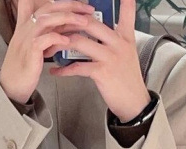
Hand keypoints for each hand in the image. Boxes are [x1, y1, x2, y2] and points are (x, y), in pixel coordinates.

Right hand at [0, 0, 95, 104]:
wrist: (11, 86)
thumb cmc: (25, 68)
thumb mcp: (34, 46)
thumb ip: (45, 35)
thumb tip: (62, 30)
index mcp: (28, 24)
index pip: (45, 4)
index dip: (62, 1)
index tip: (80, 4)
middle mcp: (26, 28)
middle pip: (49, 7)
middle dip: (71, 5)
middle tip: (88, 9)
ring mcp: (27, 39)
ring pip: (47, 20)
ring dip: (67, 18)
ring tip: (84, 22)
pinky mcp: (29, 52)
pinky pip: (44, 40)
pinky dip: (57, 38)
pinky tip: (68, 40)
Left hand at [47, 0, 150, 121]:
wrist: (134, 102)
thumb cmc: (126, 79)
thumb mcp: (127, 53)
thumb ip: (116, 39)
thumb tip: (98, 31)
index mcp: (125, 37)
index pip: (126, 12)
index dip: (123, 1)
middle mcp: (118, 43)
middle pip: (90, 23)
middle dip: (69, 22)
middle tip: (56, 24)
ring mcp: (110, 57)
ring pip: (80, 42)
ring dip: (61, 44)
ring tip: (51, 46)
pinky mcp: (102, 73)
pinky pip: (78, 67)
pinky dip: (64, 70)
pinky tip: (56, 71)